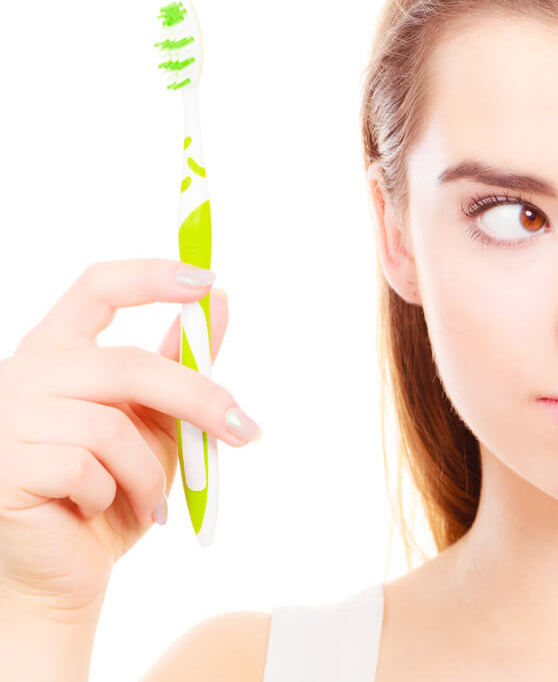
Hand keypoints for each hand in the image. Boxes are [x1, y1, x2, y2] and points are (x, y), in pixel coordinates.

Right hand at [0, 259, 248, 622]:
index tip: (207, 281)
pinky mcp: (6, 467)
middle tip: (242, 429)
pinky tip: (100, 509)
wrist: (66, 571)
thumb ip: (180, 364)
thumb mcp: (156, 422)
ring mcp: (8, 420)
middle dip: (195, 398)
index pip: (97, 288)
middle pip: (126, 364)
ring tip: (151, 499)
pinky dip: (112, 493)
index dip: (151, 277)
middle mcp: (25, 375)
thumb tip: (218, 303)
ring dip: (149, 469)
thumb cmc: (112, 491)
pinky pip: (83, 468)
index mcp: (59, 353)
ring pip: (110, 425)